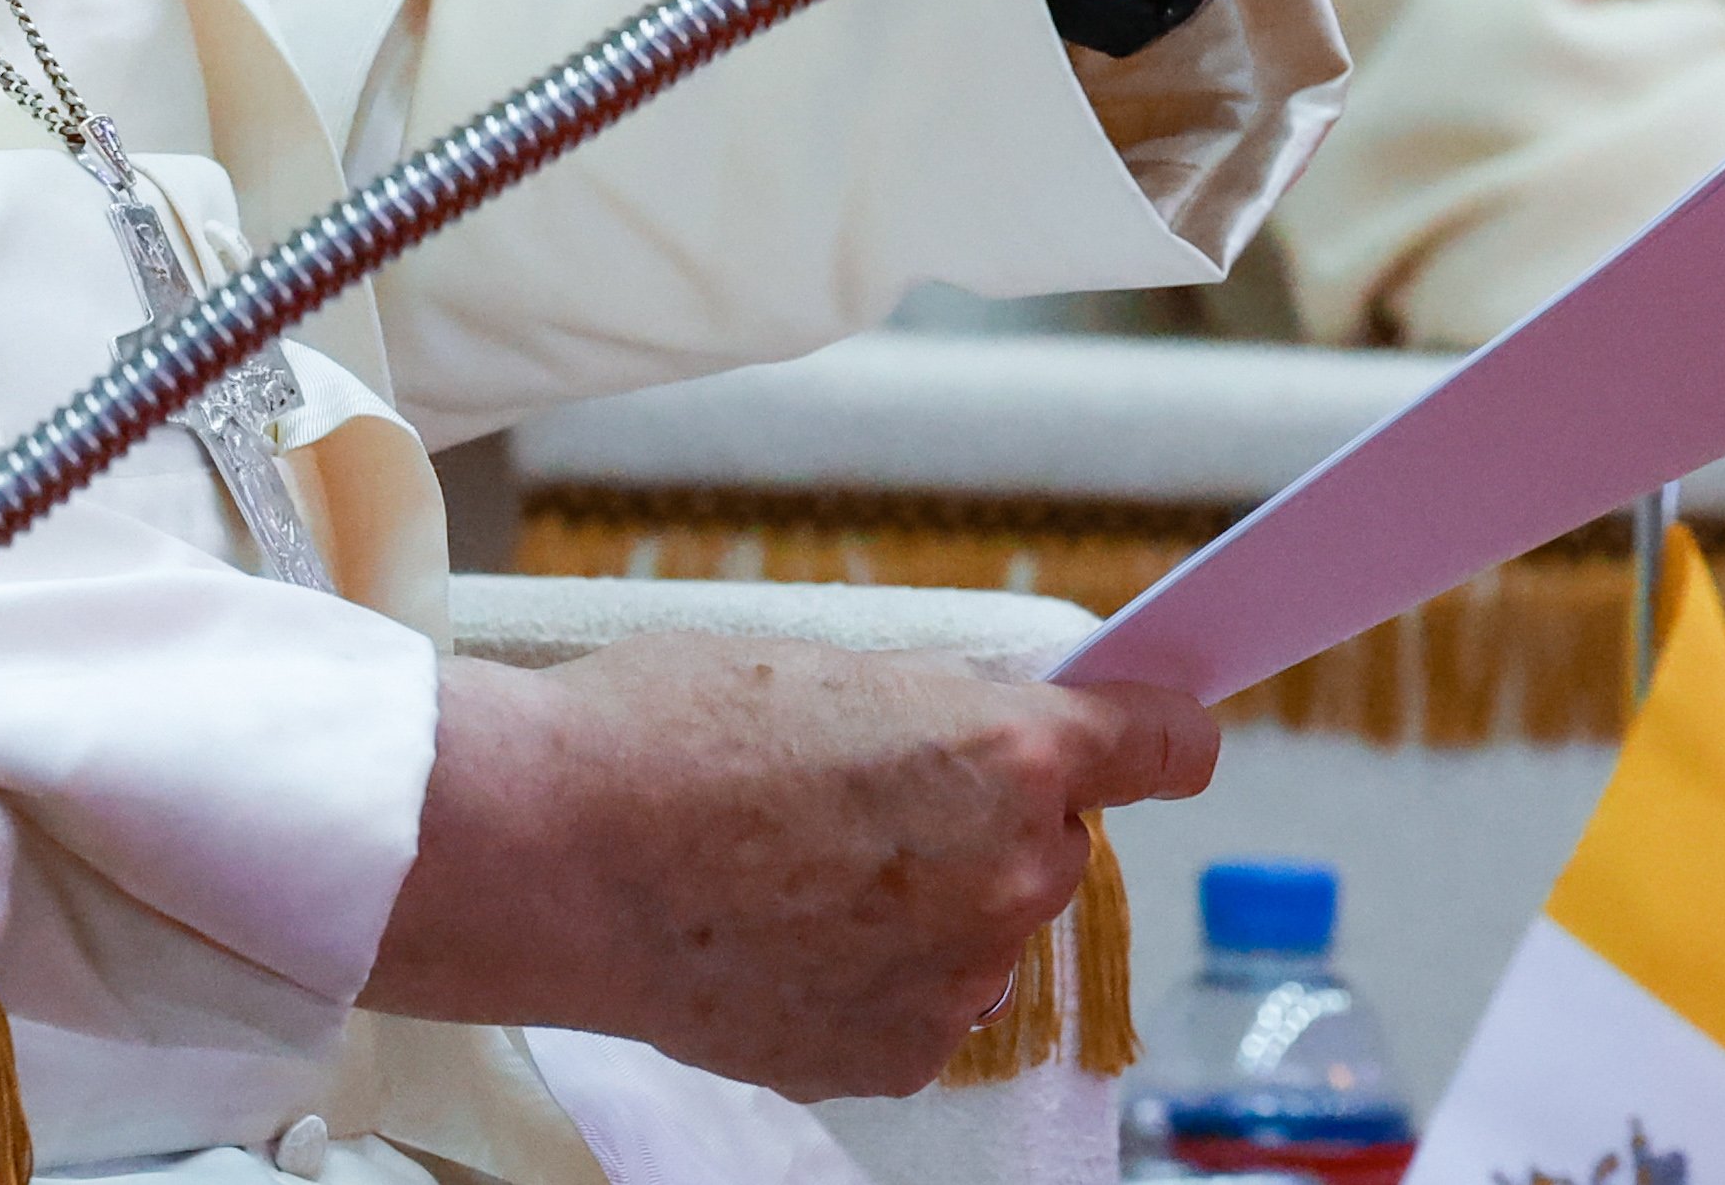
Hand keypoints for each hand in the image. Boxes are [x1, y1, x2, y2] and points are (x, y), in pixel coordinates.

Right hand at [364, 635, 1216, 1096]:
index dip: (1161, 734)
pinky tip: (784, 937)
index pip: (1159, 747)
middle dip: (988, 823)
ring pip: (986, 930)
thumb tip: (976, 749)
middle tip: (867, 801)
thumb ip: (935, 719)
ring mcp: (958, 978)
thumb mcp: (829, 669)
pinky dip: (877, 977)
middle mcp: (1010, 874)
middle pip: (1053, 845)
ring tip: (797, 873)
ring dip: (930, 906)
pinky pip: (924, 1004)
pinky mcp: (897, 1055)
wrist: (555, 853)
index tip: (1169, 737)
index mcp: (1008, 755)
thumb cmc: (668, 732)